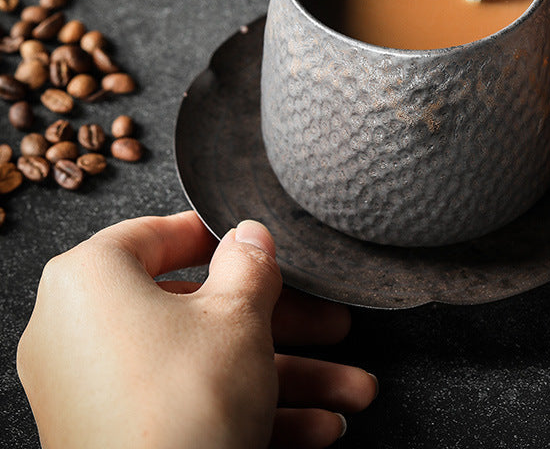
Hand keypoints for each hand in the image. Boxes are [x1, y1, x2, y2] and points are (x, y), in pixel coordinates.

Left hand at [17, 211, 377, 448]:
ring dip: (288, 377)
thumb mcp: (238, 316)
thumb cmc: (183, 406)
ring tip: (350, 391)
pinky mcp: (119, 438)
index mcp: (93, 282)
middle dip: (285, 325)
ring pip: (209, 367)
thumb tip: (252, 237)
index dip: (217, 237)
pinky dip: (253, 411)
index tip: (257, 245)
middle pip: (200, 311)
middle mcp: (83, 334)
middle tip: (330, 324)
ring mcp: (98, 393)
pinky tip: (318, 427)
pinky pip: (192, 408)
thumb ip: (251, 265)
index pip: (157, 236)